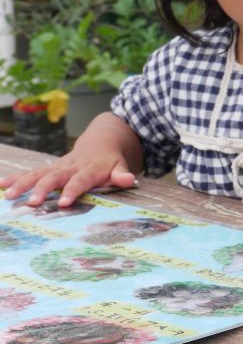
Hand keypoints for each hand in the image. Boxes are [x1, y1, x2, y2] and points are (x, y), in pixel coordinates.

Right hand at [0, 151, 136, 208]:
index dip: (72, 191)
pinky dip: (14, 178)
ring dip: (22, 184)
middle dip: (42, 189)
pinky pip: (30, 173)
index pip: (80, 181)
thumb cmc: (111, 160)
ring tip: (8, 195)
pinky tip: (0, 185)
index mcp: (89, 169)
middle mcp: (71, 167)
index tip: (63, 203)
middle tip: (31, 203)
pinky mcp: (48, 168)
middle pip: (54, 177)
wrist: (102, 140)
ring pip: (38, 173)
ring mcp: (57, 167)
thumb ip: (122, 173)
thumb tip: (129, 179)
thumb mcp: (121, 165)